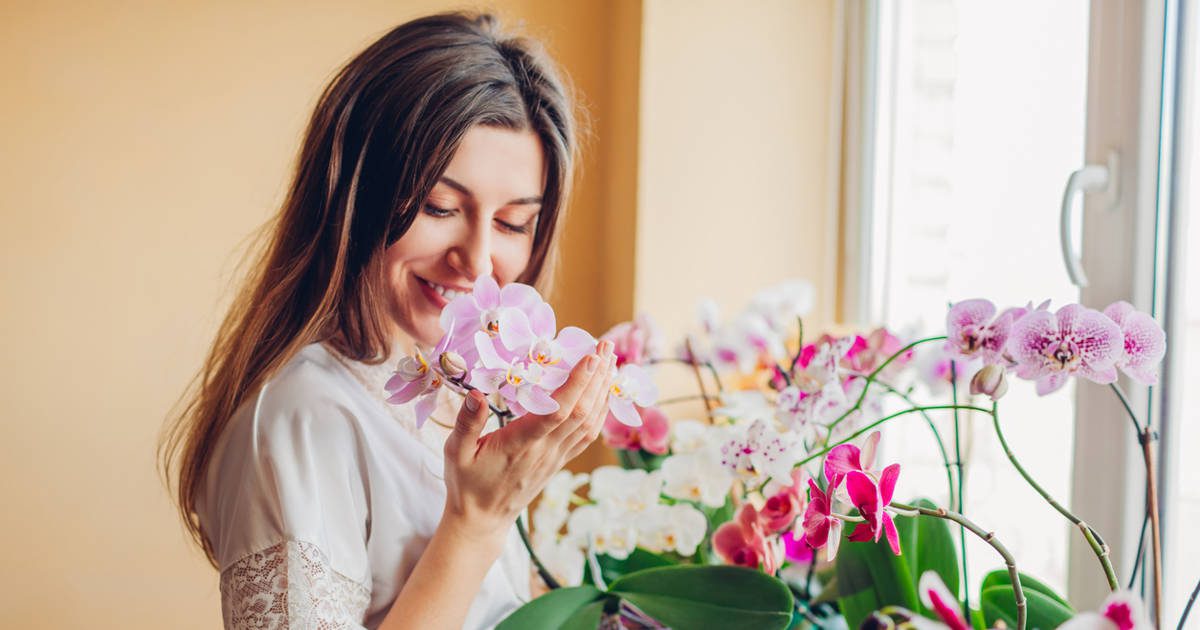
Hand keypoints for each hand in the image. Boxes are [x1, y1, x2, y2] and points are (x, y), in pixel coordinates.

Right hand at [440, 340, 615, 542]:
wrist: (483, 519)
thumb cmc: (467, 483)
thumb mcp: (455, 453)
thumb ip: (467, 423)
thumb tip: (475, 393)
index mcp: (521, 444)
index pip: (557, 412)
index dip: (577, 384)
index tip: (591, 357)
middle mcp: (545, 450)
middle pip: (582, 411)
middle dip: (598, 377)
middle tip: (607, 345)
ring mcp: (557, 456)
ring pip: (590, 421)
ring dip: (603, 390)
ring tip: (611, 360)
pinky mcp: (560, 460)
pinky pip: (588, 434)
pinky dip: (601, 410)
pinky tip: (605, 392)